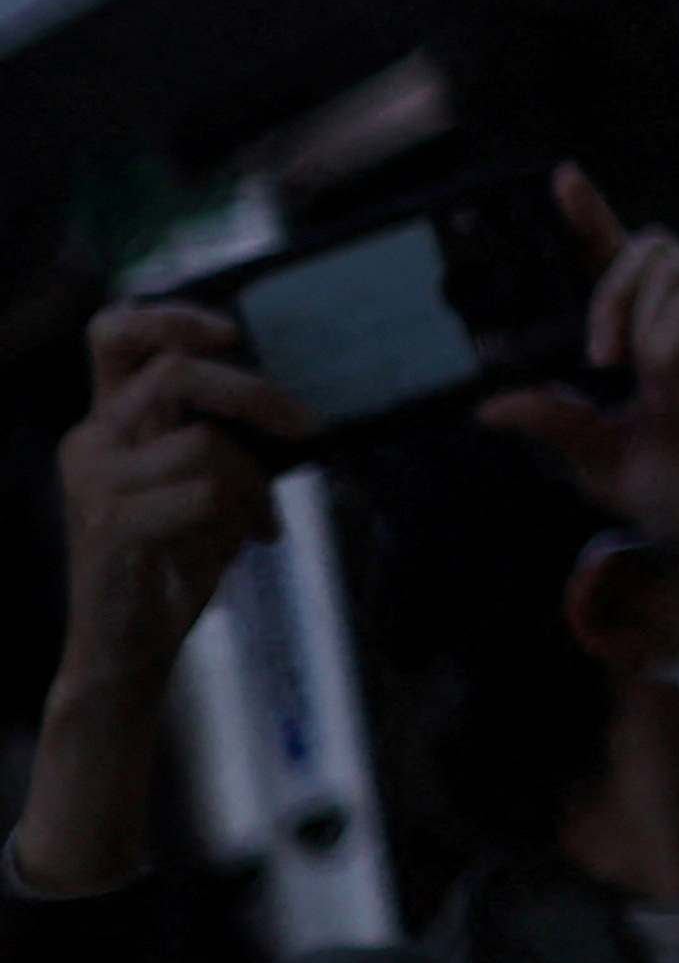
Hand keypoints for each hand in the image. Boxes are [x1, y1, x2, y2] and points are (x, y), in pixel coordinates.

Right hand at [19, 303, 312, 893]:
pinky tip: (247, 540)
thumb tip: (287, 393)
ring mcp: (94, 480)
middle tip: (304, 424)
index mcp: (109, 422)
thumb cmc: (175, 557)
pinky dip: (243, 514)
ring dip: (253, 481)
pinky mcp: (111, 521)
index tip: (232, 330)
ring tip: (254, 518)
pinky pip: (207, 490)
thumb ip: (216, 430)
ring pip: (206, 441)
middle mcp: (91, 441)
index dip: (170, 315)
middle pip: (177, 371)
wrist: (131, 647)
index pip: (114, 334)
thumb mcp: (201, 479)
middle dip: (255, 392)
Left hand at [475, 170, 678, 598]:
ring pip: (675, 270)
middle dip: (610, 291)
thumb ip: (556, 423)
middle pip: (653, 246)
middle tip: (598, 357)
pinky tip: (678, 391)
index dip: (593, 217)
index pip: (625, 262)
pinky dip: (670, 347)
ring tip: (649, 387)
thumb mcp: (603, 461)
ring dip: (640, 325)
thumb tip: (493, 402)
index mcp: (663, 340)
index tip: (561, 182)